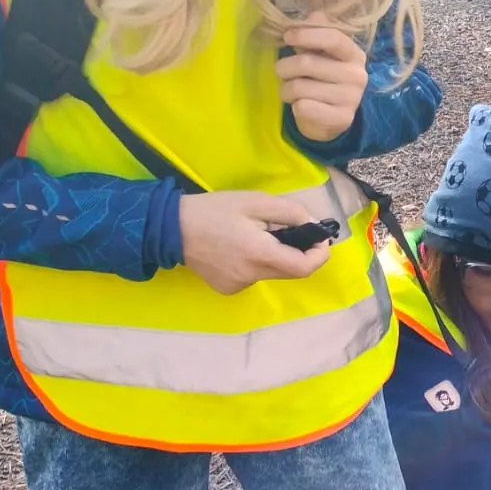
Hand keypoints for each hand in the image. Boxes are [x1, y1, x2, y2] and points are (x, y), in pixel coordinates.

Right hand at [179, 191, 331, 294]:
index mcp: (260, 254)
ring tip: (255, 234)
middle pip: (290, 271)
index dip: (319, 255)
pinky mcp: (227, 288)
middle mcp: (251, 276)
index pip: (304, 268)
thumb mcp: (254, 201)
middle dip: (298, 252)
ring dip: (274, 255)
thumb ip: (289, 212)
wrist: (170, 228)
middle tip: (289, 230)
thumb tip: (311, 223)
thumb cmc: (213, 210)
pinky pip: (253, 276)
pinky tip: (238, 247)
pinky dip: (256, 262)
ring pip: (271, 273)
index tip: (320, 239)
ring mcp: (238, 285)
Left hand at [279, 13, 368, 142]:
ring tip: (290, 92)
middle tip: (281, 72)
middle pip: (307, 63)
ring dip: (286, 89)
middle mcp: (358, 75)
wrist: (330, 119)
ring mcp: (352, 99)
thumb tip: (315, 14)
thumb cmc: (321, 80)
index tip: (287, 37)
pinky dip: (295, 106)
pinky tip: (301, 106)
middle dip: (284, 67)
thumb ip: (316, 34)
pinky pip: (304, 107)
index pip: (333, 38)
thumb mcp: (319, 55)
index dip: (307, 35)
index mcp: (354, 55)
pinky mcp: (342, 118)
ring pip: (300, 87)